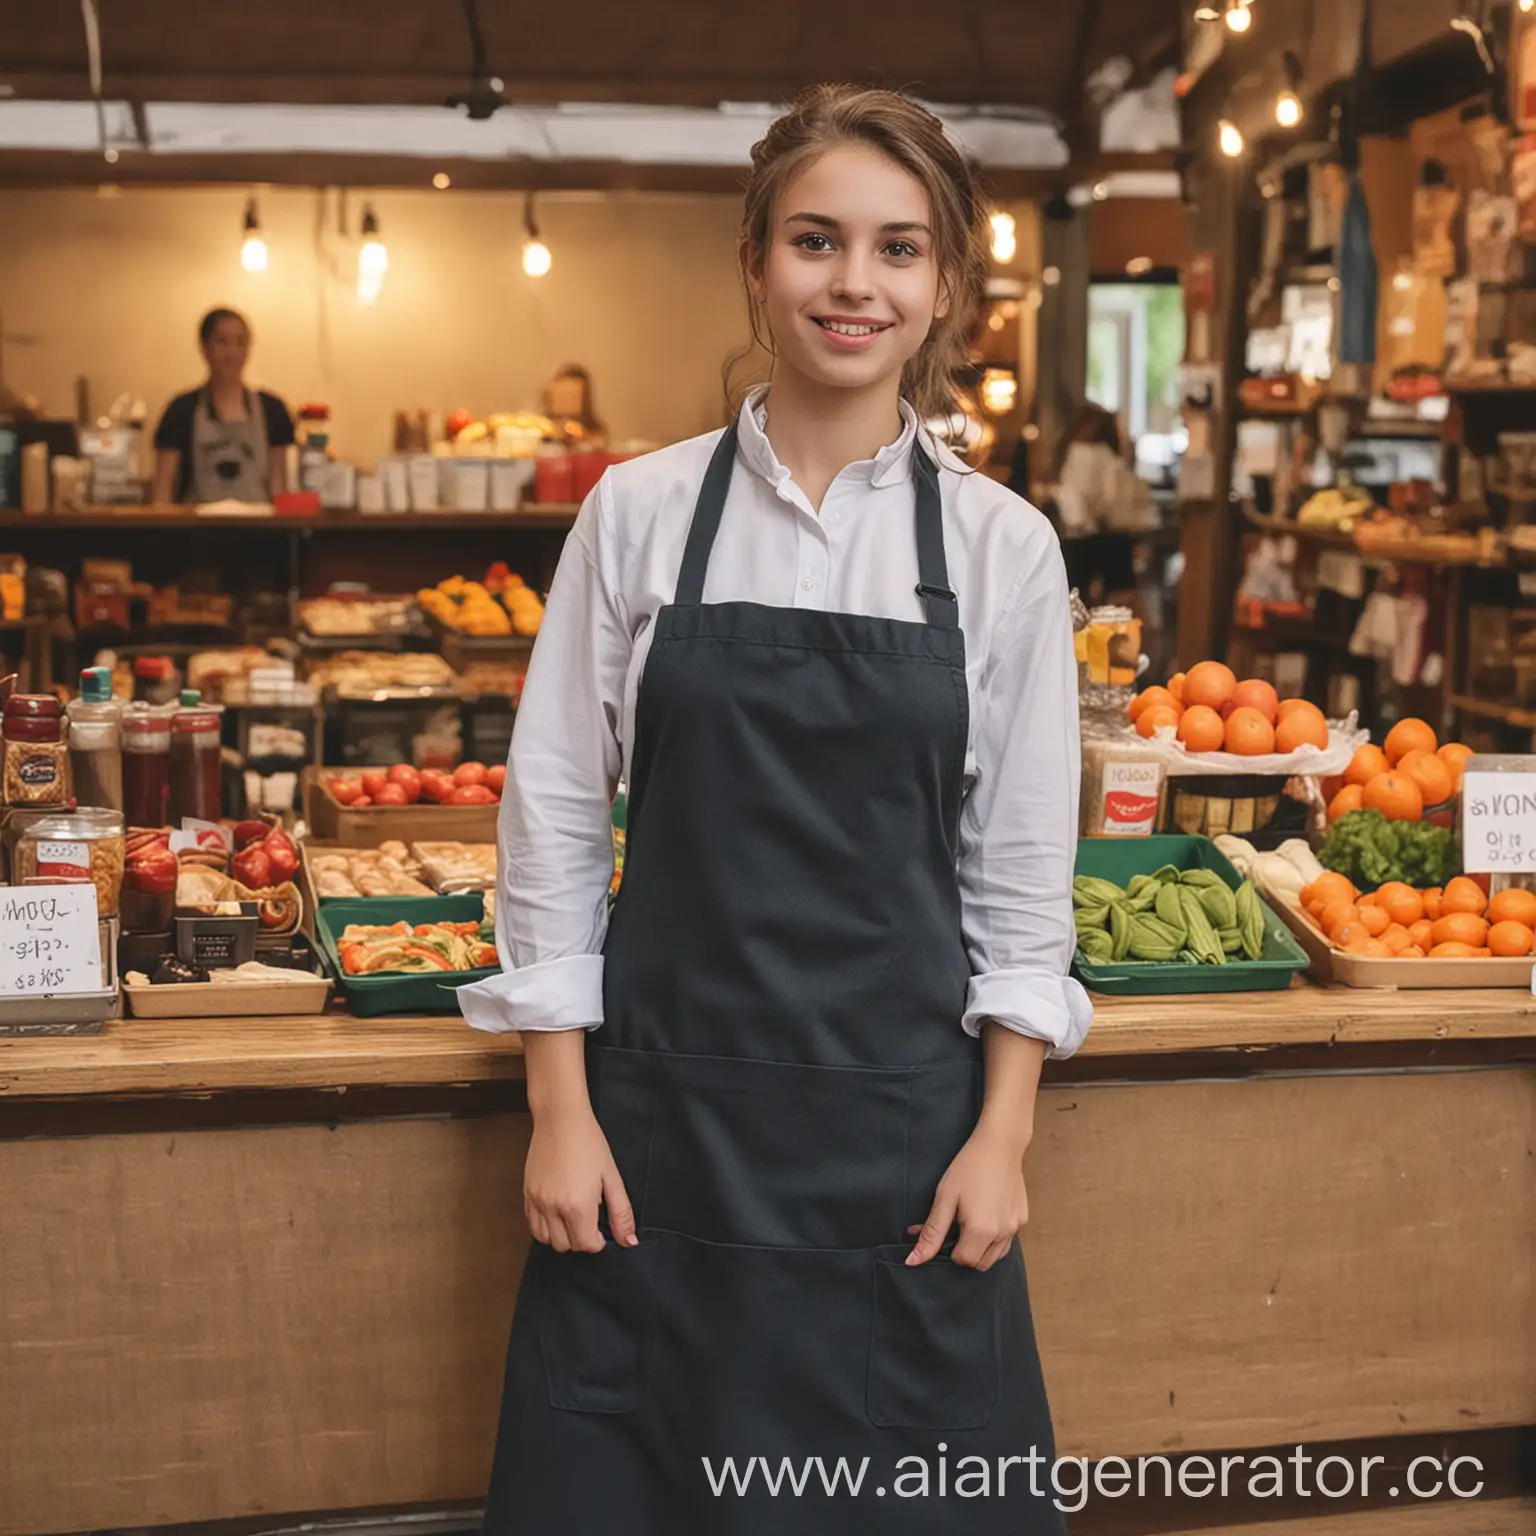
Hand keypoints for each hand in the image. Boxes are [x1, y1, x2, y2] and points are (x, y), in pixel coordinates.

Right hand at [524, 1103, 637, 1252]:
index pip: (585, 1245)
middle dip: (579, 1239)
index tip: (601, 1229)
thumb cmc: (589, 1143)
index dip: (597, 1241)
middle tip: (588, 1220)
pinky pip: (532, 1224)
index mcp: (577, 1204)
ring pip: (545, 1239)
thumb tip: (629, 1241)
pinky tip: (557, 1211)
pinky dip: (545, 1226)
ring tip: (572, 1217)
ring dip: (560, 1236)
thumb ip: (621, 1212)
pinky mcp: (526, 1193)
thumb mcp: (611, 1176)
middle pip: (565, 1246)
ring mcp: (537, 1200)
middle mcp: (553, 1207)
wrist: (560, 1119)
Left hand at [906, 1124, 1028, 1270]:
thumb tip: (913, 1261)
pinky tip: (987, 1215)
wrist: (999, 1144)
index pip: (962, 1260)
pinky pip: (1008, 1240)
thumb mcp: (945, 1198)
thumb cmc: (968, 1167)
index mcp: (980, 1231)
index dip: (949, 1248)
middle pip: (980, 1264)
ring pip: (996, 1255)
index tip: (947, 1227)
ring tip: (972, 1221)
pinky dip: (996, 1237)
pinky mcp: (1023, 1218)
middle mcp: (1002, 1234)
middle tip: (957, 1225)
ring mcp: (1015, 1227)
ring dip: (982, 1248)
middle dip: (966, 1252)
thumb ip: (931, 1233)